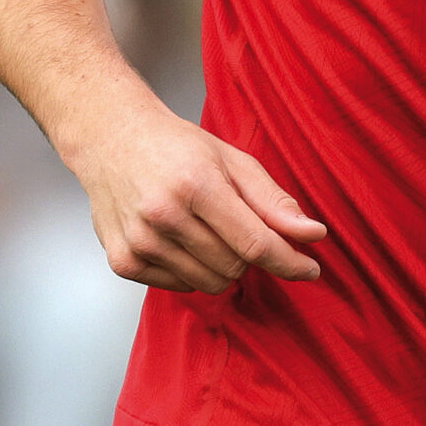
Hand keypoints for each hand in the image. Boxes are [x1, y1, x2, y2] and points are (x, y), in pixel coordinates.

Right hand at [66, 99, 328, 293]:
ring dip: (221, 265)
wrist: (111, 139)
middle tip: (235, 224)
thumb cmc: (176, 147)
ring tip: (205, 228)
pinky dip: (191, 270)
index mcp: (196, 185)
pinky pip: (180, 286)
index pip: (255, 243)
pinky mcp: (123, 262)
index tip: (311, 269)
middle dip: (249, 253)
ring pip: (209, 283)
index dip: (289, 261)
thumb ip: (274, 202)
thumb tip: (314, 235)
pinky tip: (179, 238)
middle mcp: (163, 216)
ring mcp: (139, 242)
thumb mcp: (232, 161)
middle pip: (235, 267)